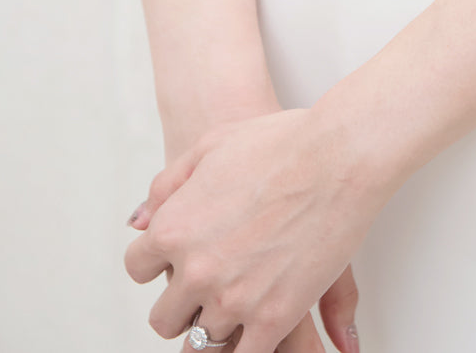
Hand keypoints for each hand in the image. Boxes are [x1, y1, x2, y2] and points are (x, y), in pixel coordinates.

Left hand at [125, 107, 378, 352]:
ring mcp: (234, 299)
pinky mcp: (273, 319)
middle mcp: (196, 270)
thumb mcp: (210, 146)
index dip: (156, 263)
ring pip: (202, 343)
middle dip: (181, 304)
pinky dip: (245, 348)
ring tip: (234, 306)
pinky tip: (252, 333)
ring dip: (216, 325)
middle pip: (164, 318)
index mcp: (174, 228)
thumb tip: (140, 221)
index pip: (137, 268)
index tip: (172, 261)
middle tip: (202, 290)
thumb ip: (168, 186)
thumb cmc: (280, 144)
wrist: (337, 156)